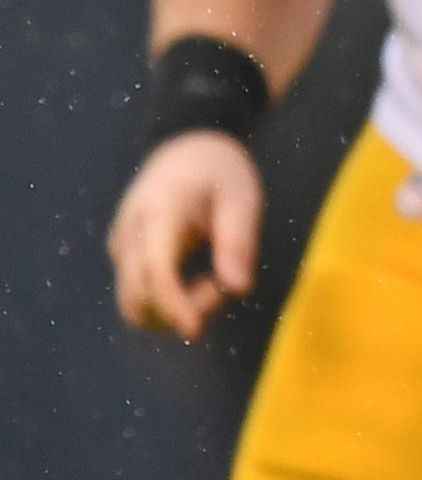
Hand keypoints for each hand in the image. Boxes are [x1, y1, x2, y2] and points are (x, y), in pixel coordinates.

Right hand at [108, 131, 262, 338]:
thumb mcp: (241, 196)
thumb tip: (238, 289)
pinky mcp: (124, 255)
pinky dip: (165, 301)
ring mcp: (122, 245)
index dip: (172, 304)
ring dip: (170, 310)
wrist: (185, 148)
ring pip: (132, 301)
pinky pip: (137, 293)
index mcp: (160, 212)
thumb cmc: (219, 170)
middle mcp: (131, 232)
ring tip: (211, 282)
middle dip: (178, 310)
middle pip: (136, 296)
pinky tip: (197, 279)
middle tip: (222, 286)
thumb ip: (238, 241)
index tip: (194, 330)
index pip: (156, 270)